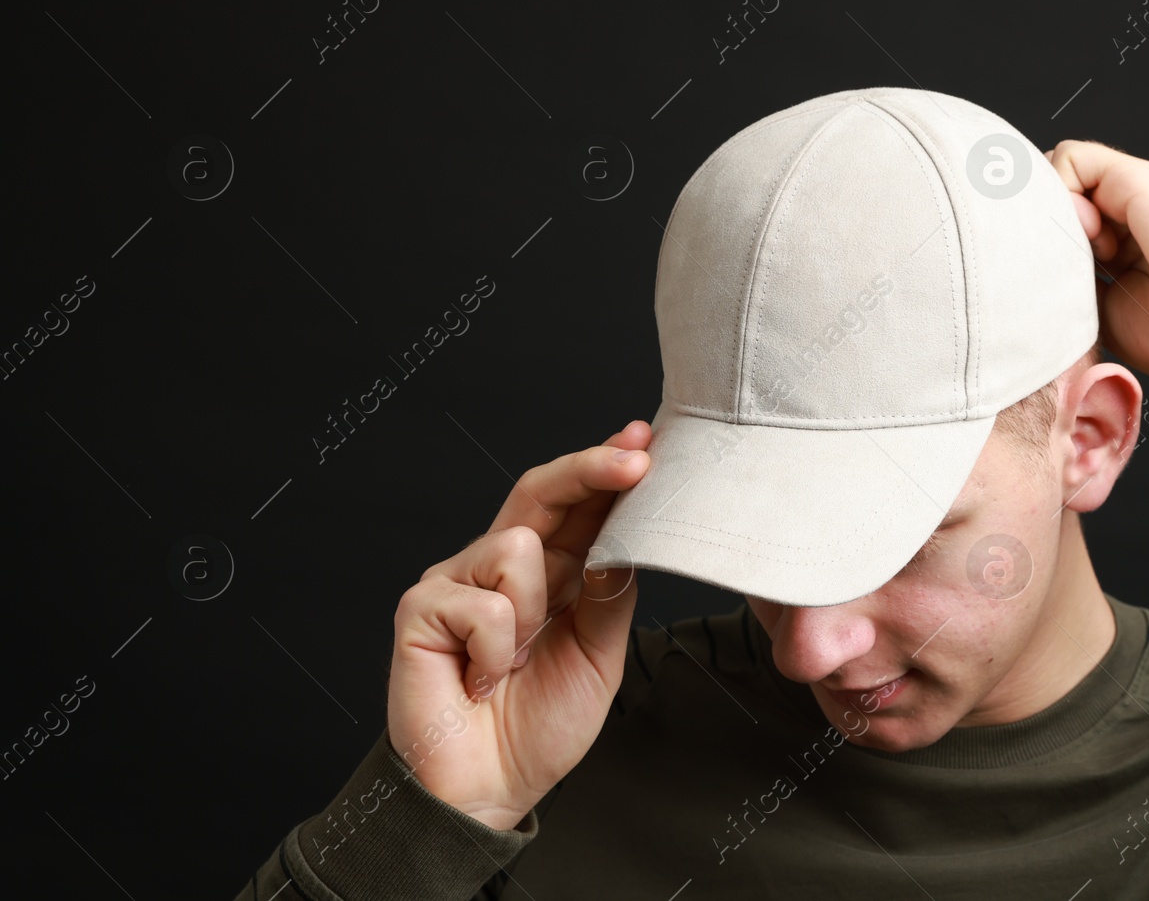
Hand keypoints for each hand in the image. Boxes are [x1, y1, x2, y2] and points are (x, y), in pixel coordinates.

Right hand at [387, 420, 652, 829]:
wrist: (487, 789)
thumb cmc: (537, 725)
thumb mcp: (598, 653)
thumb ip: (609, 591)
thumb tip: (630, 532)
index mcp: (546, 570)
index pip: (577, 505)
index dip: (608, 469)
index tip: (646, 440)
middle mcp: (498, 564)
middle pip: (540, 491)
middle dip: (590, 468)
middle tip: (636, 456)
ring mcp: (456, 580)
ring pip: (517, 545)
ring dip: (534, 612)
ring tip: (516, 662)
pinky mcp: (421, 607)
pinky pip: (484, 605)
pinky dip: (498, 651)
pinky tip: (482, 680)